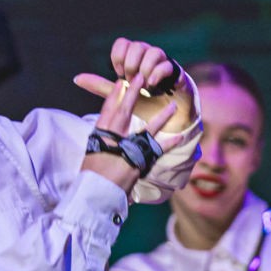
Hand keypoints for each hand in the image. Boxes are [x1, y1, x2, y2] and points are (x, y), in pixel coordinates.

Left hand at [73, 37, 193, 133]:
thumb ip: (101, 86)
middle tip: (130, 81)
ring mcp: (164, 63)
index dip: (118, 57)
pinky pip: (167, 65)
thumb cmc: (145, 102)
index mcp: (134, 58)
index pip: (122, 44)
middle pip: (137, 46)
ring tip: (143, 85)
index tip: (118, 74)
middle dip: (130, 64)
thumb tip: (76, 78)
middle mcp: (149, 56)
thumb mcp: (120, 95)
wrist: (169, 117)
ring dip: (144, 69)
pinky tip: (151, 85)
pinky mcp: (176, 73)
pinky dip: (157, 74)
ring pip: (154, 51)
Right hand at [73, 40, 182, 190]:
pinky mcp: (140, 161)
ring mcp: (129, 148)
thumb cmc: (90, 177)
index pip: (107, 110)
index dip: (115, 95)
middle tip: (140, 77)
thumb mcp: (90, 156)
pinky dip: (170, 143)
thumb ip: (99, 146)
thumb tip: (101, 141)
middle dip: (133, 93)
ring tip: (172, 105)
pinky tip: (180, 136)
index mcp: (100, 135)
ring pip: (148, 128)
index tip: (121, 82)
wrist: (95, 193)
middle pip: (125, 110)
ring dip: (161, 116)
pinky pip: (158, 150)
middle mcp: (114, 138)